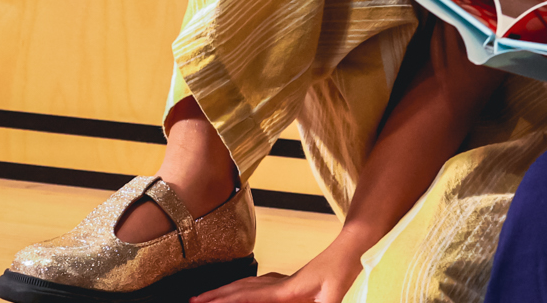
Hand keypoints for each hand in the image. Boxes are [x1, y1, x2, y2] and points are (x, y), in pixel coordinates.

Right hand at [193, 235, 362, 302]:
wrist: (354, 248)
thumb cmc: (345, 270)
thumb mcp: (335, 297)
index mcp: (286, 290)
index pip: (247, 296)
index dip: (224, 301)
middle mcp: (280, 283)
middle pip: (240, 288)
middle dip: (215, 295)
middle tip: (192, 300)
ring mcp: (284, 280)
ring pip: (247, 284)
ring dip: (226, 289)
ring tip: (207, 296)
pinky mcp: (291, 280)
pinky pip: (259, 284)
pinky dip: (243, 288)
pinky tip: (242, 290)